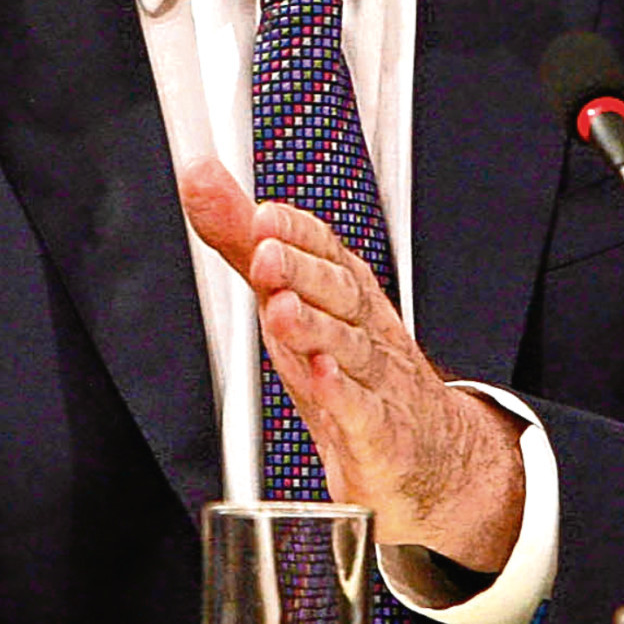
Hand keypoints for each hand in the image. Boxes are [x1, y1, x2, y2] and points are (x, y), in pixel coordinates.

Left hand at [178, 156, 522, 570]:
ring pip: (348, 348)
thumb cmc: (347, 365)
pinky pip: (362, 412)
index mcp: (342, 292)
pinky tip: (321, 377)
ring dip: (315, 327)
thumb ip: (241, 239)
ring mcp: (375, 381)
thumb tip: (199, 177)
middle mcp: (362, 328)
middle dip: (302, 272)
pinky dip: (343, 395)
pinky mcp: (378, 435)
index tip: (263, 216)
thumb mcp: (288, 293)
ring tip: (281, 310)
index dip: (297, 232)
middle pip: (338, 293)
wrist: (424, 447)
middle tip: (266, 254)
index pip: (325, 250)